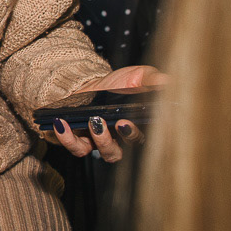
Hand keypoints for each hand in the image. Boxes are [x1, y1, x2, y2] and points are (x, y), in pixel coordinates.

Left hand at [40, 65, 164, 163]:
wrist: (89, 83)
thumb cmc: (117, 84)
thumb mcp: (137, 76)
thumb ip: (152, 80)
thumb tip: (168, 82)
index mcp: (137, 126)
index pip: (145, 136)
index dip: (142, 131)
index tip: (140, 120)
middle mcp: (120, 139)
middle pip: (126, 150)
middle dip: (124, 138)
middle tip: (120, 122)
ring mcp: (100, 142)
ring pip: (105, 153)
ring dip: (101, 140)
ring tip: (95, 121)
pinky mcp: (79, 140)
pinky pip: (76, 147)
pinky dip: (68, 137)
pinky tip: (62, 122)